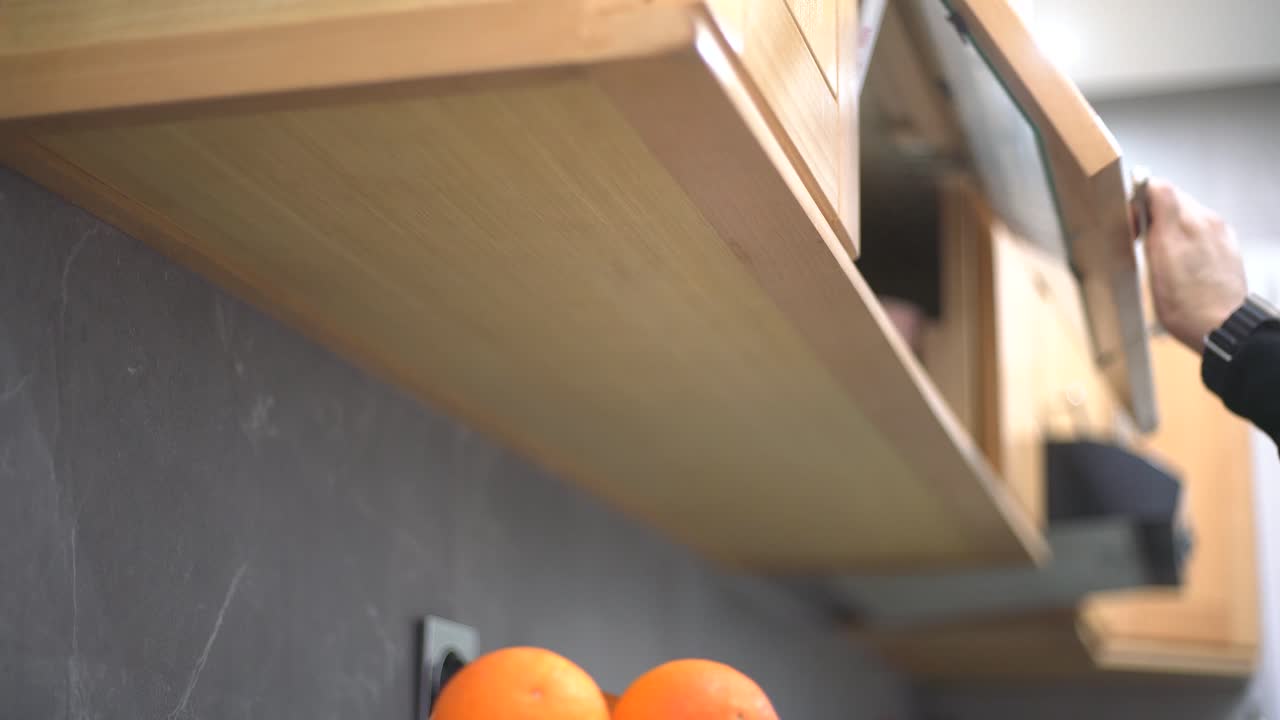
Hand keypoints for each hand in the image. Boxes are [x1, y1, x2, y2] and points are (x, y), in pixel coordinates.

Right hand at [1142, 179, 1246, 351]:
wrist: (1223, 328)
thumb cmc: (1186, 305)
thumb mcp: (1160, 261)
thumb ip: (1157, 218)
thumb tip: (1148, 188)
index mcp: (1186, 222)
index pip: (1157, 187)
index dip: (1138, 201)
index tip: (1131, 223)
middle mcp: (1206, 221)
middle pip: (1172, 200)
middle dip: (1153, 215)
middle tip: (1141, 242)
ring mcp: (1219, 233)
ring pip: (1185, 215)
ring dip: (1169, 227)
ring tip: (1161, 255)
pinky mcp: (1226, 246)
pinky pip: (1200, 231)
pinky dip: (1186, 239)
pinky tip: (1182, 263)